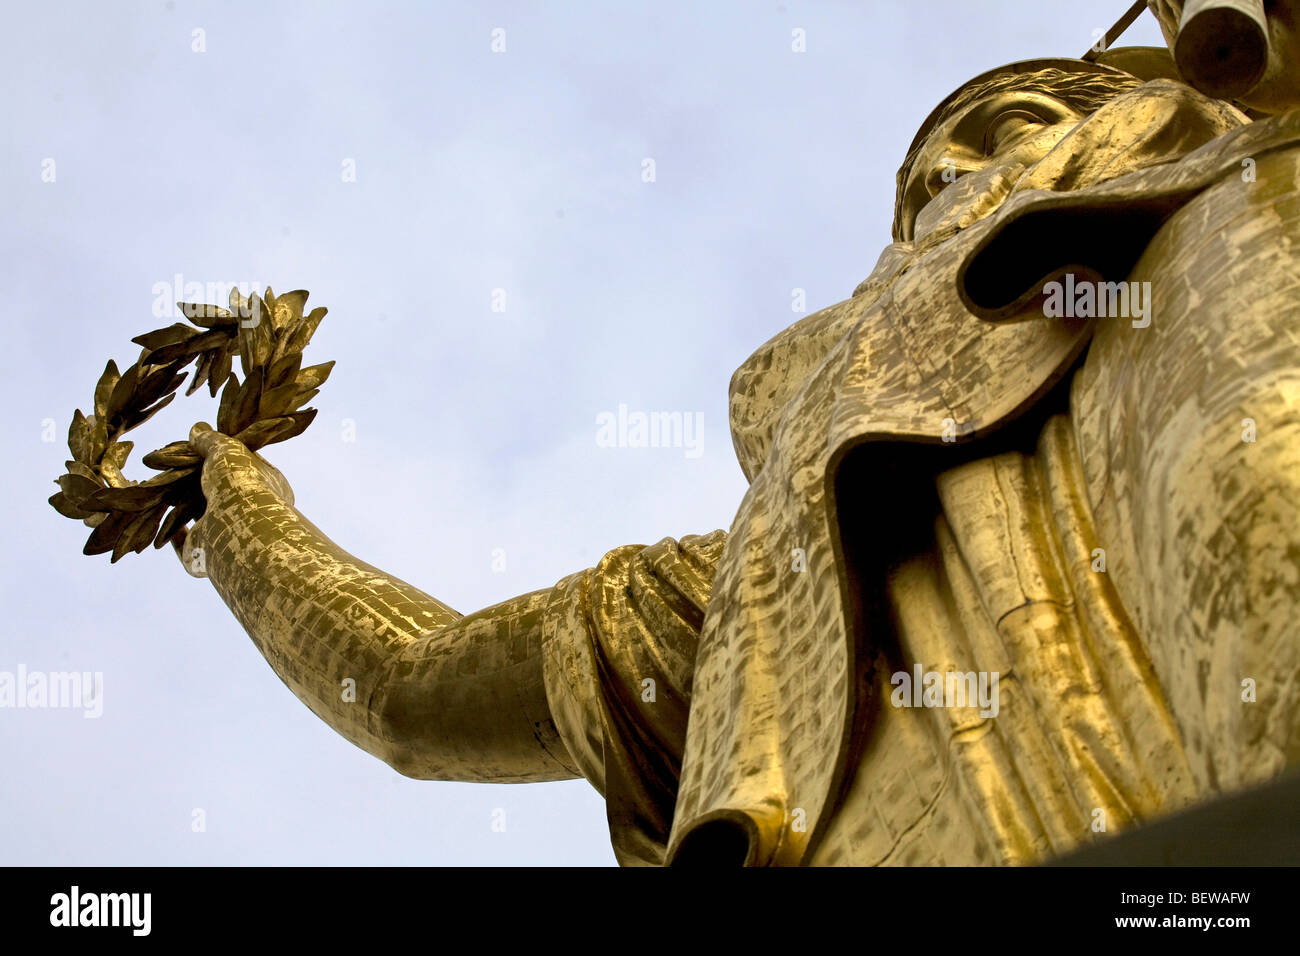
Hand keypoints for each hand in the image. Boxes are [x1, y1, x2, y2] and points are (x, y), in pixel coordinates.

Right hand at [174, 422, 294, 577]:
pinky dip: (174, 537)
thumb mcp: (226, 449)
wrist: (236, 525)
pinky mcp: (205, 555)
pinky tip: (164, 525)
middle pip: (217, 496)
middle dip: (194, 486)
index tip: (195, 455)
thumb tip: (197, 428)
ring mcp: (228, 536)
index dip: (217, 464)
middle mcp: (249, 514)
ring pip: (201, 519)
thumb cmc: (241, 482)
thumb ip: (211, 439)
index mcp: (264, 488)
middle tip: (173, 474)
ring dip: (182, 508)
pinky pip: (186, 545)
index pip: (239, 473)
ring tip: (163, 494)